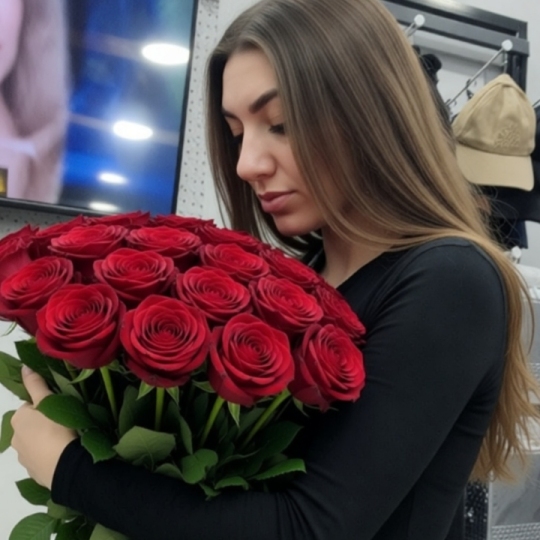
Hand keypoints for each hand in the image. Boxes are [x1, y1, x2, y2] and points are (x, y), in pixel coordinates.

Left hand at [11, 366, 77, 489]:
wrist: (66, 464)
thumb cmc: (57, 427)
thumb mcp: (47, 401)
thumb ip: (35, 384)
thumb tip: (24, 366)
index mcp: (18, 419)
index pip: (30, 406)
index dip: (45, 405)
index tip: (60, 408)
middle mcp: (15, 439)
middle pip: (32, 425)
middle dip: (45, 424)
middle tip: (65, 422)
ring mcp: (24, 458)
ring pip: (36, 443)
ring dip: (47, 441)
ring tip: (67, 439)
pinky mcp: (35, 472)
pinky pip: (42, 459)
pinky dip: (50, 456)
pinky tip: (63, 453)